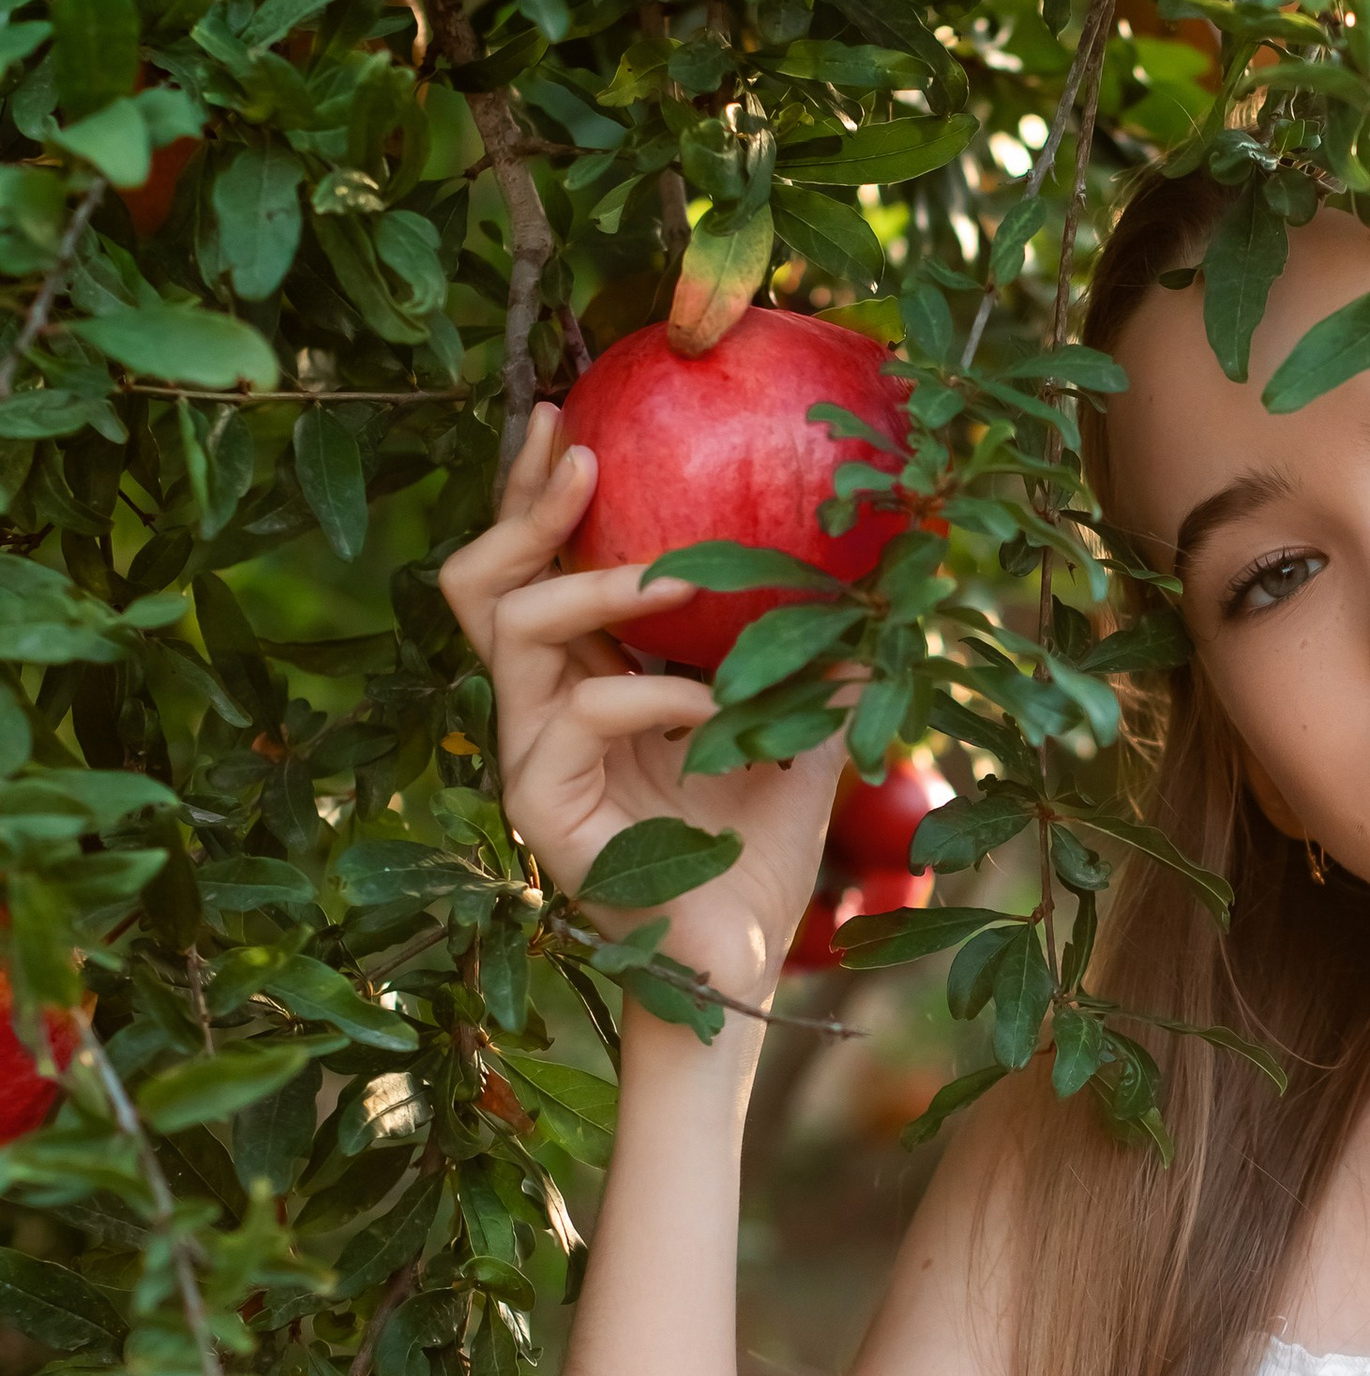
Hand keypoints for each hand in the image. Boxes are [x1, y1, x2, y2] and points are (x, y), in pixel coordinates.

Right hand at [440, 402, 840, 1007]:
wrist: (738, 964)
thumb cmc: (755, 850)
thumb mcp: (797, 728)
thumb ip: (812, 655)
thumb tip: (882, 572)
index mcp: (582, 679)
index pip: (531, 563)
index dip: (535, 487)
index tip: (571, 411)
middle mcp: (540, 708)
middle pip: (481, 578)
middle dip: (525, 505)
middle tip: (586, 452)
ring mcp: (530, 757)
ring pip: (509, 628)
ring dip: (592, 585)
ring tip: (671, 578)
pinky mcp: (541, 808)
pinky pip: (575, 718)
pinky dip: (650, 695)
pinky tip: (714, 710)